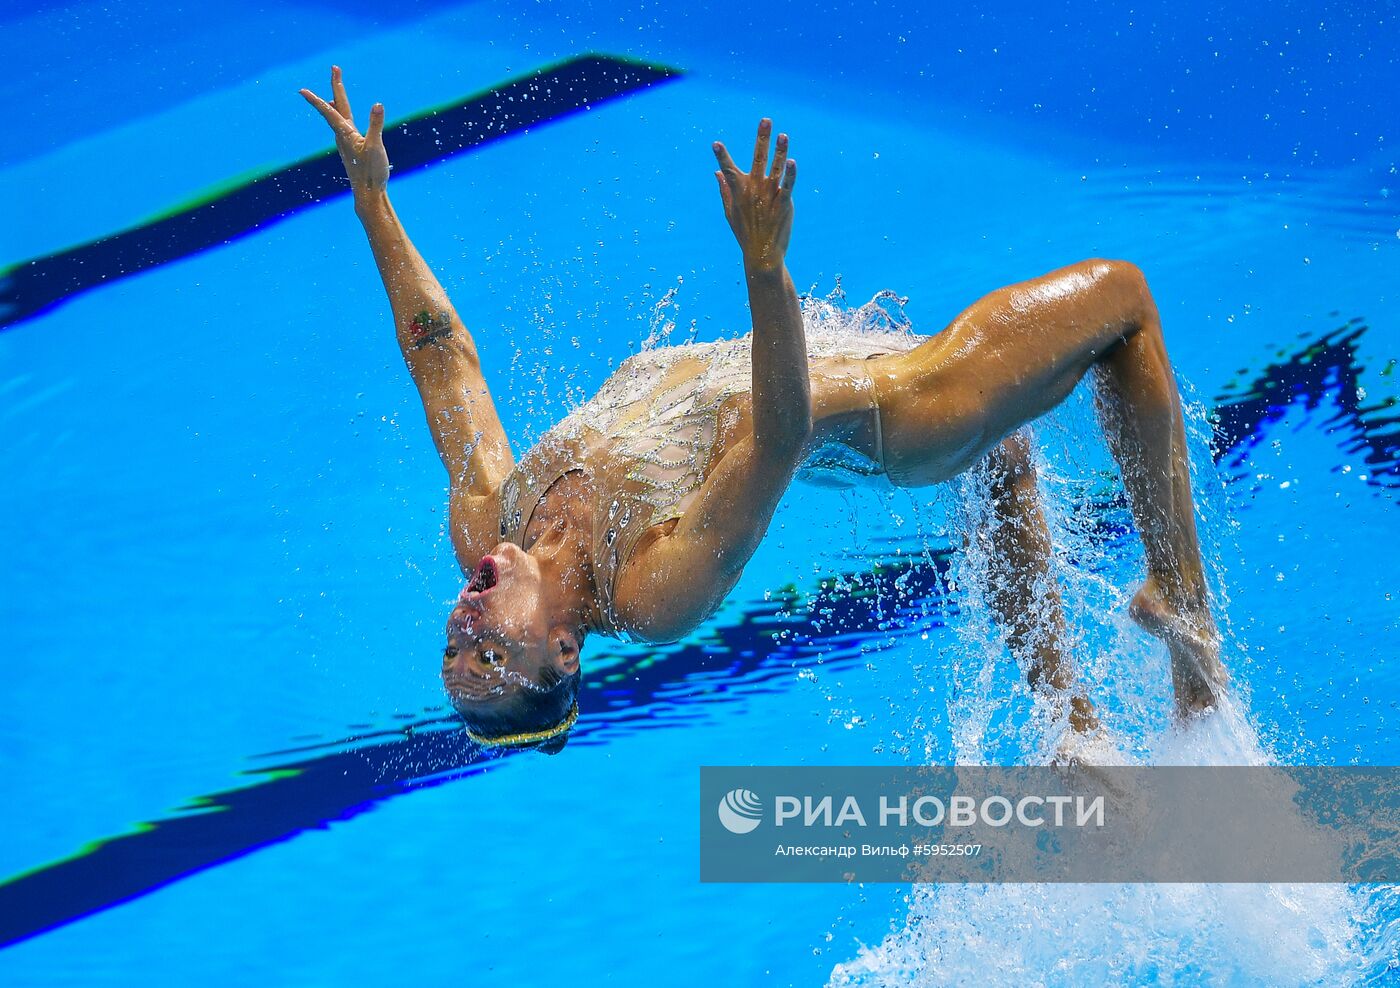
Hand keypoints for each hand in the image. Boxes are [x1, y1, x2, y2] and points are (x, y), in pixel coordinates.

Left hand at [299, 65, 389, 196]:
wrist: (369, 195)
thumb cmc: (371, 172)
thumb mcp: (376, 146)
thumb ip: (376, 124)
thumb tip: (377, 104)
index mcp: (346, 133)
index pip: (329, 111)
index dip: (316, 99)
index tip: (301, 90)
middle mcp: (343, 136)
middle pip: (336, 108)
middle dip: (336, 88)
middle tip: (335, 70)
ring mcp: (347, 144)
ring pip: (339, 119)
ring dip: (336, 104)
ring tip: (333, 97)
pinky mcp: (353, 150)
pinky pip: (345, 129)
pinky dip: (343, 119)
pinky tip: (345, 123)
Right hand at [713, 119, 795, 272]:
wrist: (762, 254)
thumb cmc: (745, 233)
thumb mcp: (730, 212)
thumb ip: (724, 190)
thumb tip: (717, 172)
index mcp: (739, 191)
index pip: (728, 169)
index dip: (722, 156)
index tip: (716, 144)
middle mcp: (754, 190)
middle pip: (758, 159)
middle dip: (761, 139)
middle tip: (766, 120)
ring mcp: (770, 197)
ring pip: (776, 169)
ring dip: (780, 151)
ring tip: (783, 135)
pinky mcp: (784, 205)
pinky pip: (788, 186)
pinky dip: (791, 174)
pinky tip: (793, 162)